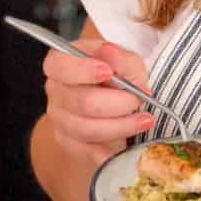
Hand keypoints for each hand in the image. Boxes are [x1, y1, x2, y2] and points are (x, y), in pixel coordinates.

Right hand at [42, 39, 154, 161]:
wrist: (119, 101)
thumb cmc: (119, 76)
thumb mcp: (126, 61)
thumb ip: (120, 58)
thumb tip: (110, 52)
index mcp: (60, 63)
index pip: (59, 66)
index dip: (83, 71)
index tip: (108, 73)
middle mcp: (55, 91)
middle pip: (81, 102)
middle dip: (117, 102)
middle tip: (139, 99)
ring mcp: (60, 119)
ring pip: (87, 129)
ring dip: (121, 125)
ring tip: (144, 119)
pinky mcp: (69, 142)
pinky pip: (90, 149)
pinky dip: (113, 146)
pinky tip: (130, 140)